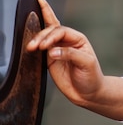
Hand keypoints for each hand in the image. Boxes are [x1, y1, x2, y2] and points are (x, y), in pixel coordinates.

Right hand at [27, 0, 122, 119]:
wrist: (92, 93)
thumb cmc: (93, 78)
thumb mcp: (86, 66)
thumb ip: (70, 56)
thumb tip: (52, 52)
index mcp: (78, 40)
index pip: (61, 31)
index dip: (52, 35)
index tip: (44, 45)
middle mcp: (68, 42)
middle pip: (52, 30)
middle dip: (42, 35)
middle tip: (34, 46)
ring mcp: (59, 49)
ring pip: (45, 36)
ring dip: (36, 38)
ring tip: (30, 47)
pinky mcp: (51, 60)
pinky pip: (41, 46)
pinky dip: (34, 39)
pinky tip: (27, 35)